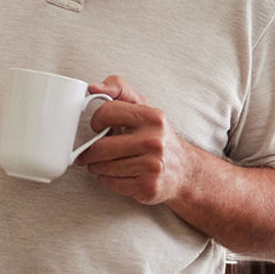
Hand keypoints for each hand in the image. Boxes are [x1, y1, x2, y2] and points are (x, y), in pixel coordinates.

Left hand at [74, 75, 196, 206]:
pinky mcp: (148, 187)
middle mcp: (154, 141)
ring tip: (104, 163)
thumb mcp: (143, 108)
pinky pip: (111, 182)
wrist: (184, 171)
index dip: (96, 121)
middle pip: (101, 147)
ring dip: (96, 166)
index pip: (107, 112)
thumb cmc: (157, 137)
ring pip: (104, 167)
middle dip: (90, 152)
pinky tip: (116, 174)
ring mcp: (152, 166)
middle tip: (90, 153)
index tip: (98, 127)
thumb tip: (94, 87)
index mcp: (152, 117)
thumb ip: (119, 90)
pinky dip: (107, 179)